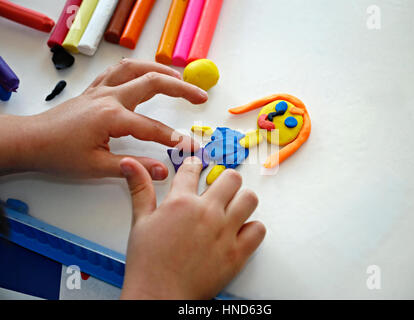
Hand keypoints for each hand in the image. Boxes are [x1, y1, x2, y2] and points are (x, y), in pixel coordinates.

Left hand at [0, 59, 207, 178]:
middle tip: (200, 96)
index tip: (194, 148)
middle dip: (181, 88)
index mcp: (112, 117)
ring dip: (160, 69)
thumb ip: (133, 168)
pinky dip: (136, 68)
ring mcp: (101, 90)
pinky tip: (145, 73)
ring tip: (179, 77)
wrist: (31, 141)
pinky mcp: (94, 90)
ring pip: (135, 68)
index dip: (177, 140)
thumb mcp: (97, 167)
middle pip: (152, 82)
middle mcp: (109, 97)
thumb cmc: (59, 154)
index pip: (154, 128)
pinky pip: (118, 71)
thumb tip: (163, 171)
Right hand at [119, 157, 265, 298]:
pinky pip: (258, 229)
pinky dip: (252, 228)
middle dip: (224, 180)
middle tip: (218, 189)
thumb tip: (130, 164)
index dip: (194, 165)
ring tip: (231, 208)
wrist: (159, 296)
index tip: (196, 168)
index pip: (194, 169)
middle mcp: (206, 213)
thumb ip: (140, 189)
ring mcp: (225, 232)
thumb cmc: (148, 264)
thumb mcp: (140, 221)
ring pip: (249, 198)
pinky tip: (239, 231)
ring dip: (242, 200)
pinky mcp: (237, 253)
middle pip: (231, 178)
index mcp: (181, 202)